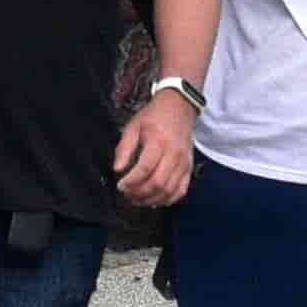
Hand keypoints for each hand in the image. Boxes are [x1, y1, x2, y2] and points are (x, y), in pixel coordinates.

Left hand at [112, 92, 194, 206]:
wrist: (179, 107)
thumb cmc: (155, 116)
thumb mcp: (133, 126)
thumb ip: (124, 148)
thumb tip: (118, 169)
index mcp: (159, 141)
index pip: (145, 168)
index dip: (131, 181)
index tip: (120, 185)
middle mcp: (174, 154)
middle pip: (158, 182)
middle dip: (139, 193)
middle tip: (127, 193)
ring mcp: (184, 162)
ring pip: (169, 190)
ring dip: (151, 199)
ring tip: (138, 198)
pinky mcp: (189, 168)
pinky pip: (181, 190)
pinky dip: (168, 199)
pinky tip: (155, 199)